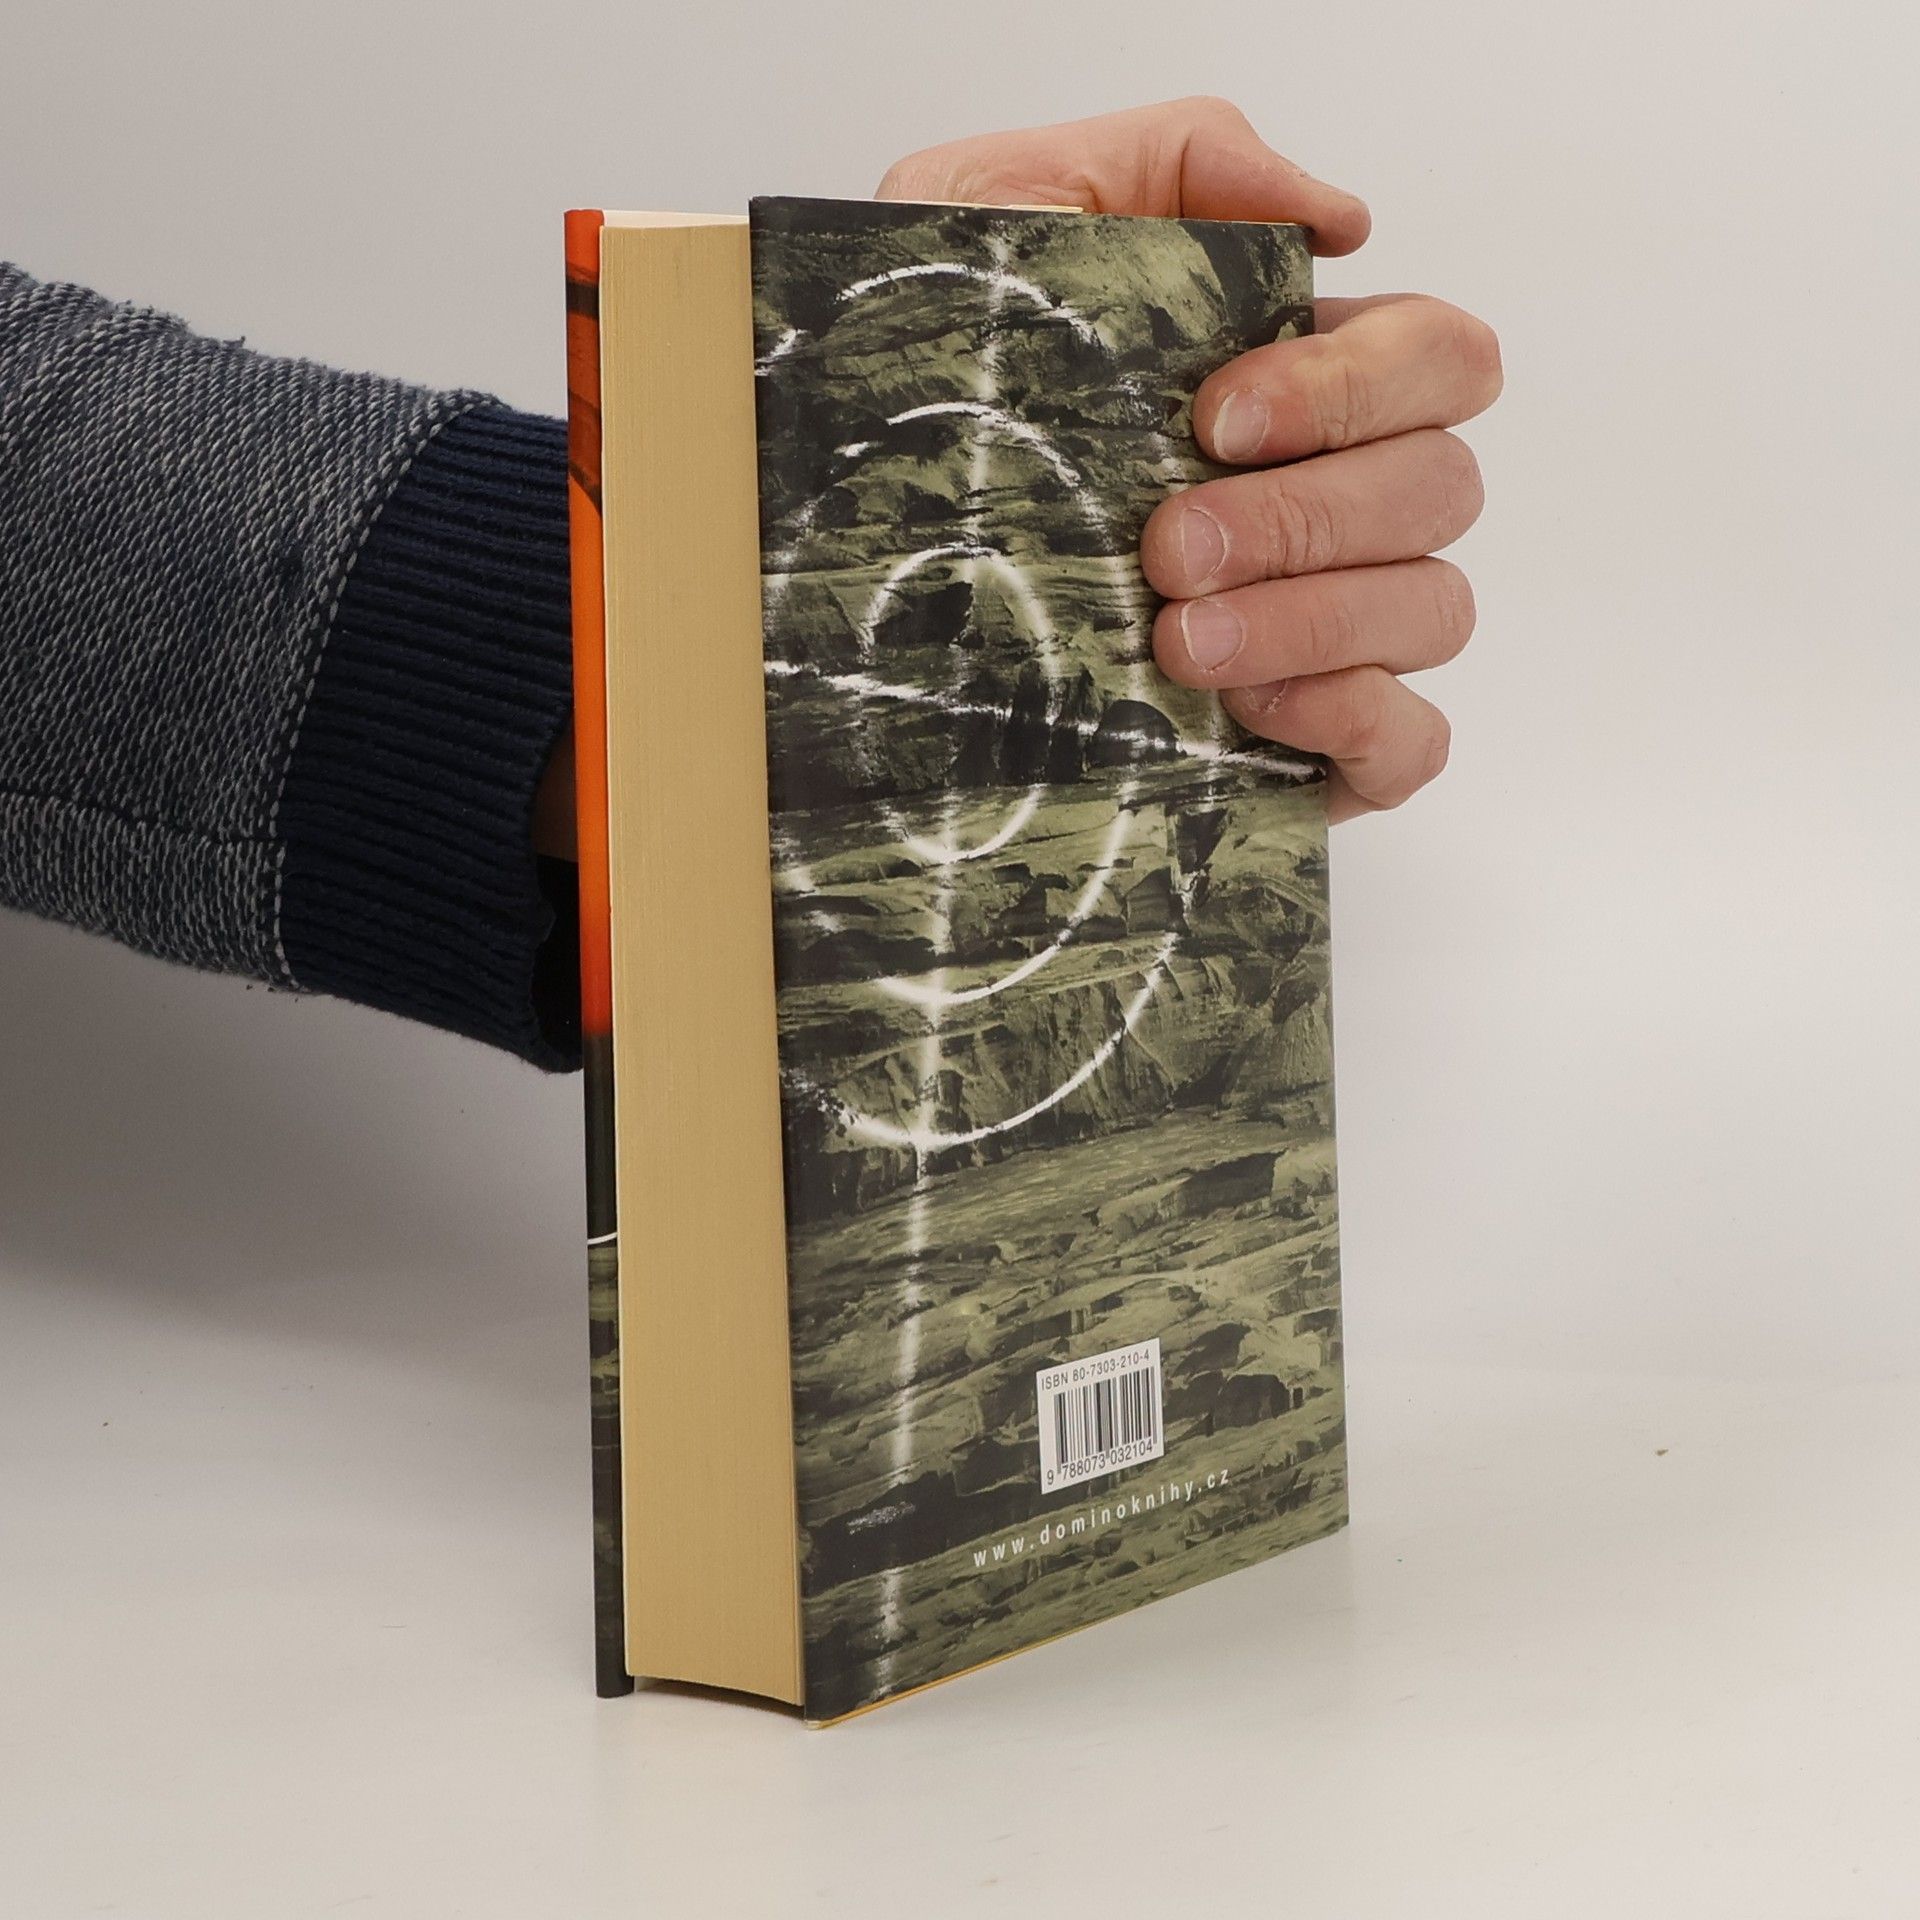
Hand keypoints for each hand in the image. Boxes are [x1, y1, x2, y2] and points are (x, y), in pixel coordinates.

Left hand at [881, 99, 1499, 820]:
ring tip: (1176, 643)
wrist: (846, 581)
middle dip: (1306, 516)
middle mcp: (1339, 502)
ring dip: (1314, 621)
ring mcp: (1339, 627)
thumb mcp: (999, 216)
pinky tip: (1246, 710)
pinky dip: (1354, 719)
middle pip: (1442, 486)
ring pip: (1433, 609)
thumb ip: (1171, 160)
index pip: (1437, 357)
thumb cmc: (935, 392)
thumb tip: (1342, 217)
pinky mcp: (1316, 745)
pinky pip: (1409, 740)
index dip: (1358, 383)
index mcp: (1301, 382)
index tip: (1214, 418)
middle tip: (1167, 549)